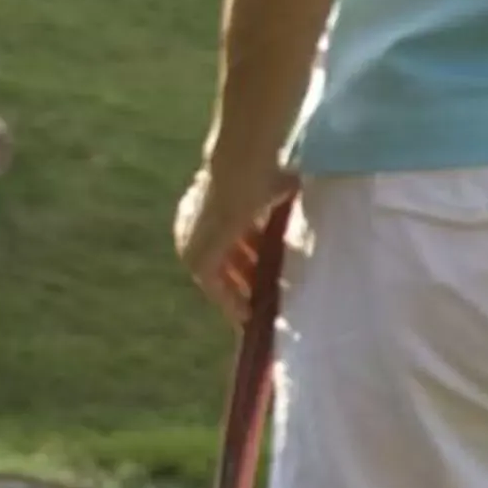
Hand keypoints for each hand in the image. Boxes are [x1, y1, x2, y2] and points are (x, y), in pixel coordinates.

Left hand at [175, 156, 296, 325]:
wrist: (242, 172)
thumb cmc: (260, 171)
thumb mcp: (271, 186)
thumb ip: (277, 192)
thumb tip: (297, 184)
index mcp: (204, 206)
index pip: (224, 239)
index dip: (245, 256)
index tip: (263, 271)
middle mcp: (191, 227)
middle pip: (221, 260)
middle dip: (244, 278)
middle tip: (264, 297)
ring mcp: (192, 244)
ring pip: (217, 277)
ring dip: (239, 293)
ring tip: (260, 310)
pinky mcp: (198, 259)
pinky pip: (215, 288)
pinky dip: (230, 302)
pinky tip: (248, 316)